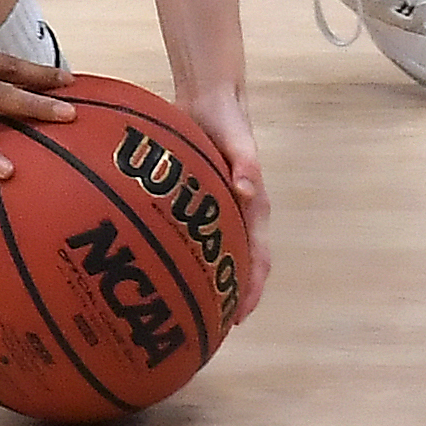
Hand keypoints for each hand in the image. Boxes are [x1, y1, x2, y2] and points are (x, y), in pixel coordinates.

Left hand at [175, 81, 272, 323]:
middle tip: (209, 328)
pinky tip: (166, 269)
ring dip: (214, 281)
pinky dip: (193, 257)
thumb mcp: (238, 139)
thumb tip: (249, 192)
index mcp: (256, 208)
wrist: (211, 98)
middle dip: (231, 297)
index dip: (251, 291)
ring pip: (222, 255)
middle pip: (242, 266)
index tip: (237, 319)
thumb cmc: (228, 120)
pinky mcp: (203, 202)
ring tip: (190, 310)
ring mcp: (224, 210)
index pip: (259, 259)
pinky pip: (201, 237)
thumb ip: (244, 163)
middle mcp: (242, 214)